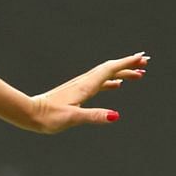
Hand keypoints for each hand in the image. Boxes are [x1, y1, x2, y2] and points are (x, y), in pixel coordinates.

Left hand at [28, 53, 148, 133]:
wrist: (30, 113)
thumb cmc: (49, 117)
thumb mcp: (73, 118)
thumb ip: (94, 116)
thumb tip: (115, 116)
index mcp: (86, 86)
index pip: (110, 69)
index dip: (127, 63)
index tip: (142, 57)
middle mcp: (84, 82)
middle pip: (110, 69)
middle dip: (128, 64)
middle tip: (146, 63)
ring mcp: (80, 86)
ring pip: (105, 75)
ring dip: (122, 73)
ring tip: (138, 74)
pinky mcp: (77, 92)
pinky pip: (99, 83)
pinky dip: (111, 81)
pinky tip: (116, 85)